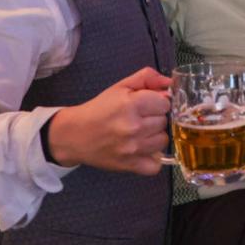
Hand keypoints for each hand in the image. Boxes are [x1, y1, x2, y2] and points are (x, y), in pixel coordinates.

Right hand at [45, 67, 171, 173]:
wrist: (74, 135)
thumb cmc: (99, 109)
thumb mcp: (121, 87)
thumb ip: (147, 78)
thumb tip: (170, 83)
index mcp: (131, 104)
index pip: (165, 103)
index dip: (156, 102)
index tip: (146, 105)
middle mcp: (134, 127)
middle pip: (164, 121)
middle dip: (154, 118)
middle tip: (139, 119)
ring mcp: (133, 148)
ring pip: (163, 140)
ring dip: (154, 137)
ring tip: (139, 133)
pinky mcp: (130, 165)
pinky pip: (156, 166)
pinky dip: (152, 159)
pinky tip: (142, 150)